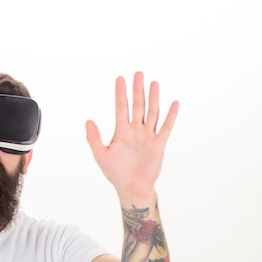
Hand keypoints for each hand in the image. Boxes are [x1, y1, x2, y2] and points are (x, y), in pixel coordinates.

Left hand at [85, 72, 178, 197]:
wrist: (132, 187)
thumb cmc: (115, 173)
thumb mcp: (100, 155)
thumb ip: (93, 138)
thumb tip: (88, 120)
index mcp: (121, 131)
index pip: (121, 107)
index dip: (120, 93)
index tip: (120, 78)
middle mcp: (135, 130)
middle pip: (137, 105)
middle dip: (137, 90)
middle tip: (138, 73)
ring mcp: (148, 136)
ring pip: (152, 112)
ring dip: (153, 98)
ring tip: (153, 83)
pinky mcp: (159, 144)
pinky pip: (166, 127)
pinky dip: (170, 115)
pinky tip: (174, 103)